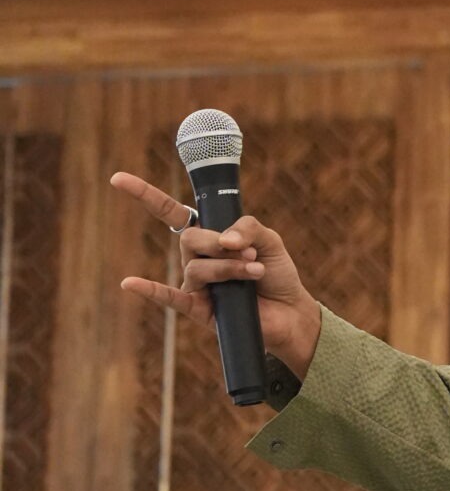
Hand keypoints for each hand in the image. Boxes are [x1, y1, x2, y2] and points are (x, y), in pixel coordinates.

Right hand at [109, 171, 322, 381]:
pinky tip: (130, 283)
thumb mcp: (269, 239)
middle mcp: (196, 258)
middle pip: (189, 239)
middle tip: (248, 253)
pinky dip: (149, 290)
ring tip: (255, 272)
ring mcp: (195, 284)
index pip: (171, 212)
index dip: (146, 195)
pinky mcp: (199, 308)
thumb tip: (225, 241)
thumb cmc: (276, 273)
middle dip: (219, 244)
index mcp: (208, 236)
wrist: (291, 311)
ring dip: (229, 268)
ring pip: (196, 267)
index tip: (118, 179)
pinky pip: (170, 298)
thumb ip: (248, 228)